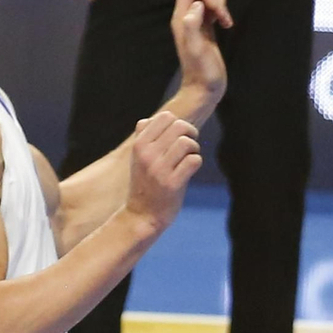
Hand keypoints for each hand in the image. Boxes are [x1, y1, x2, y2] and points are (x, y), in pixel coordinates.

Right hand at [126, 110, 201, 235]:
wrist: (141, 216)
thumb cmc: (144, 184)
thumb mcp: (136, 159)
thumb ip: (143, 139)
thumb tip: (147, 120)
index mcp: (139, 145)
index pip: (166, 116)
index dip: (179, 123)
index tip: (180, 136)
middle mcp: (147, 155)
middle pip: (179, 126)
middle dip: (190, 134)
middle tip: (189, 147)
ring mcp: (159, 170)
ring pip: (187, 142)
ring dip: (194, 149)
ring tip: (188, 159)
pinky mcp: (172, 184)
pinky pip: (194, 161)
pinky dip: (196, 163)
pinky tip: (189, 170)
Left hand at [169, 0, 230, 112]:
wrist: (204, 88)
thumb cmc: (202, 72)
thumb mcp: (196, 49)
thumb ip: (192, 26)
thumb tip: (198, 6)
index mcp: (181, 19)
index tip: (216, 11)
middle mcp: (186, 17)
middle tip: (222, 16)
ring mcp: (196, 22)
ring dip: (220, 3)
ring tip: (226, 21)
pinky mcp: (206, 28)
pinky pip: (212, 8)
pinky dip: (221, 11)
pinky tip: (226, 24)